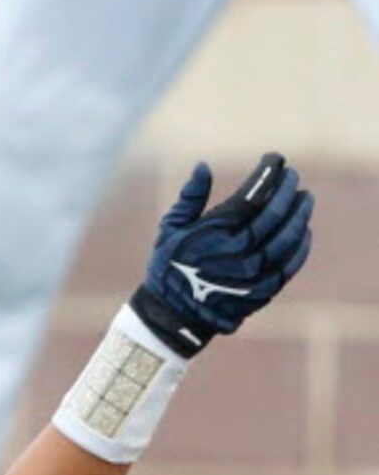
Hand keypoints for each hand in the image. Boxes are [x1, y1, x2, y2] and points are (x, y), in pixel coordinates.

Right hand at [129, 155, 313, 356]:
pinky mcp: (264, 289)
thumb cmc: (169, 266)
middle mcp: (239, 251)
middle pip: (275, 213)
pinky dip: (301, 244)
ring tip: (306, 197)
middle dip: (287, 189)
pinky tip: (304, 230)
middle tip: (293, 175)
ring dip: (301, 214)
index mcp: (215, 232)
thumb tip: (204, 166)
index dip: (267, 174)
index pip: (252, 194)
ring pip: (289, 236)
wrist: (174, 315)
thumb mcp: (170, 228)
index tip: (276, 159)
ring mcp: (255, 272)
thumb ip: (190, 197)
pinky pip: (291, 263)